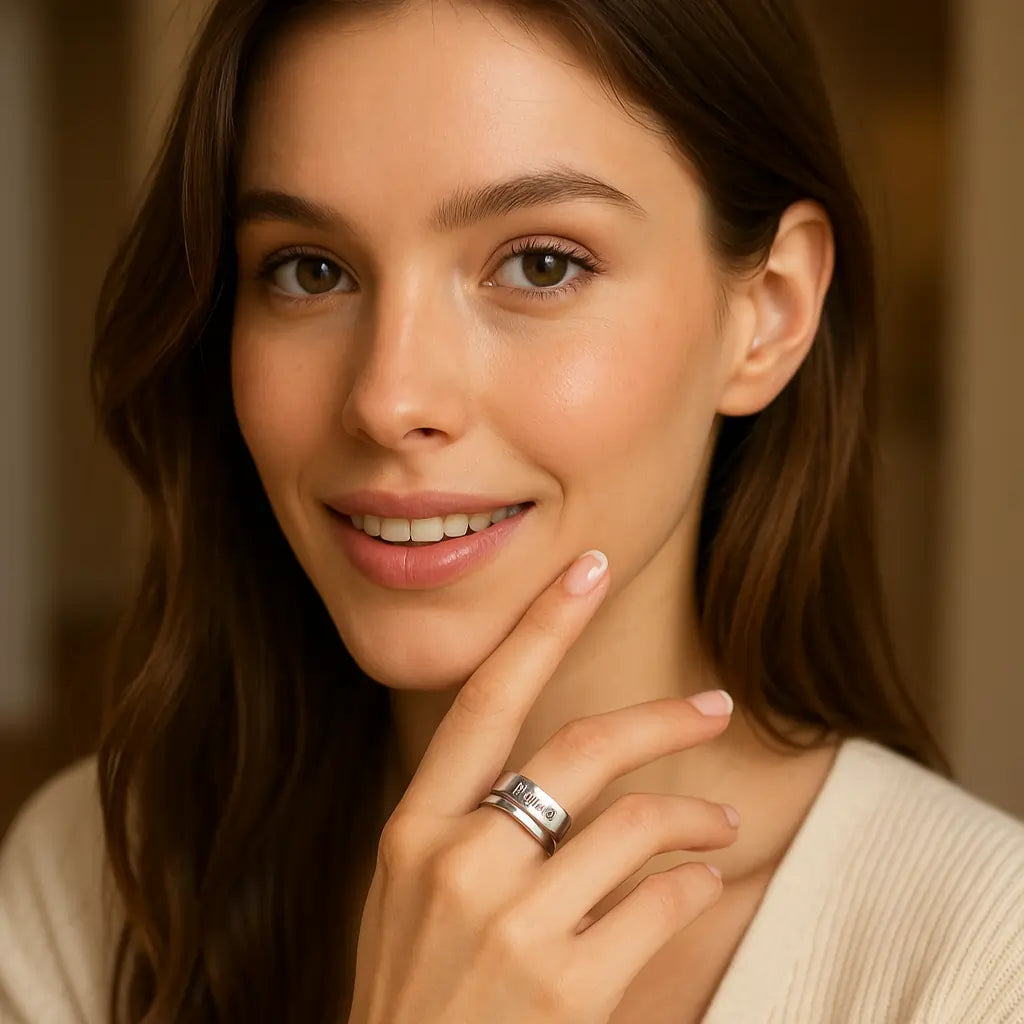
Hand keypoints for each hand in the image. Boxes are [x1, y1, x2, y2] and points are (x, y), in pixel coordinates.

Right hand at [347, 550, 738, 1023]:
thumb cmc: (409, 1001)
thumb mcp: (406, 901)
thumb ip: (463, 833)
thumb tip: (553, 781)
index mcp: (412, 830)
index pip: (485, 699)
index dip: (542, 625)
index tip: (588, 570)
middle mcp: (460, 863)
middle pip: (582, 747)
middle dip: (661, 717)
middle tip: (714, 704)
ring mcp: (513, 928)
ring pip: (635, 823)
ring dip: (695, 814)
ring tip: (720, 821)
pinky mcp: (569, 992)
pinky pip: (659, 904)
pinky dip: (693, 885)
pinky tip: (700, 886)